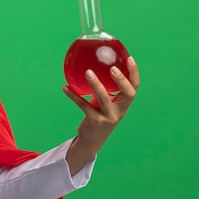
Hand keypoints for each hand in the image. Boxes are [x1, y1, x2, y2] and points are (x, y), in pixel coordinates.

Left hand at [62, 56, 139, 173]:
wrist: (92, 140)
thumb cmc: (99, 116)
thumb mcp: (105, 103)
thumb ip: (104, 89)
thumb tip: (92, 66)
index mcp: (124, 104)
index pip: (134, 87)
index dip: (134, 73)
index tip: (129, 59)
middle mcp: (120, 111)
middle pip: (128, 94)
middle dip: (122, 81)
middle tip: (112, 68)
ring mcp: (108, 117)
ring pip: (104, 98)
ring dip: (96, 84)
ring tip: (87, 72)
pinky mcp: (95, 121)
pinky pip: (83, 105)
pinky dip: (73, 95)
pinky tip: (64, 87)